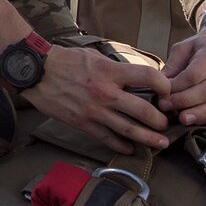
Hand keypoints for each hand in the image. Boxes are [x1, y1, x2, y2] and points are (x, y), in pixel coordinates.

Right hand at [22, 46, 171, 153]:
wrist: (37, 72)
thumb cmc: (66, 61)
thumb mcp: (95, 57)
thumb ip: (116, 69)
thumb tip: (137, 77)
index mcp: (111, 71)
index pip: (148, 76)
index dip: (164, 85)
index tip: (168, 91)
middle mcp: (106, 92)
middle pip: (144, 110)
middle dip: (160, 120)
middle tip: (166, 124)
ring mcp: (95, 111)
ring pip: (130, 130)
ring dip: (149, 138)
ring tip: (160, 143)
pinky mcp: (83, 123)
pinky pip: (108, 138)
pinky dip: (122, 145)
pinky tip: (131, 148)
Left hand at [159, 0, 205, 125]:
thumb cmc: (200, 48)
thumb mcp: (184, 47)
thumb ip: (173, 63)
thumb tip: (161, 82)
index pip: (194, 75)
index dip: (177, 87)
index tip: (161, 94)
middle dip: (184, 101)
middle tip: (165, 106)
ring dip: (198, 114)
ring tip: (182, 120)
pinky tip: (194, 122)